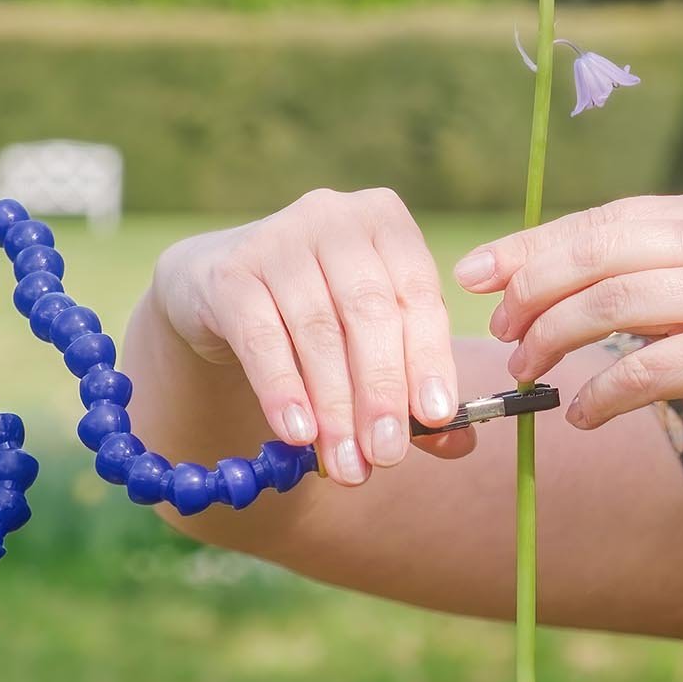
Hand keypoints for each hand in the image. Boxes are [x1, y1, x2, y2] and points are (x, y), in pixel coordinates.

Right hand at [151, 187, 471, 484]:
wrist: (224, 286)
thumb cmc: (321, 313)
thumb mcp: (372, 336)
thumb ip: (413, 386)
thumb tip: (458, 443)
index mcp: (388, 223)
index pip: (418, 294)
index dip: (429, 358)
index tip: (437, 417)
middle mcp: (335, 217)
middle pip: (369, 312)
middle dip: (381, 391)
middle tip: (387, 455)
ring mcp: (279, 239)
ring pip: (317, 332)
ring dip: (335, 407)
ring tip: (346, 464)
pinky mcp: (230, 271)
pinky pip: (261, 339)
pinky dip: (282, 390)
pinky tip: (297, 433)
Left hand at [454, 193, 682, 481]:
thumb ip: (661, 274)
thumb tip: (555, 282)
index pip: (603, 219)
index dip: (531, 246)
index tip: (475, 274)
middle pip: (598, 253)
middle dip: (533, 293)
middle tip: (501, 335)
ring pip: (614, 305)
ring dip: (555, 343)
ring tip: (529, 376)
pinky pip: (648, 369)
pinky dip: (601, 394)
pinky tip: (581, 414)